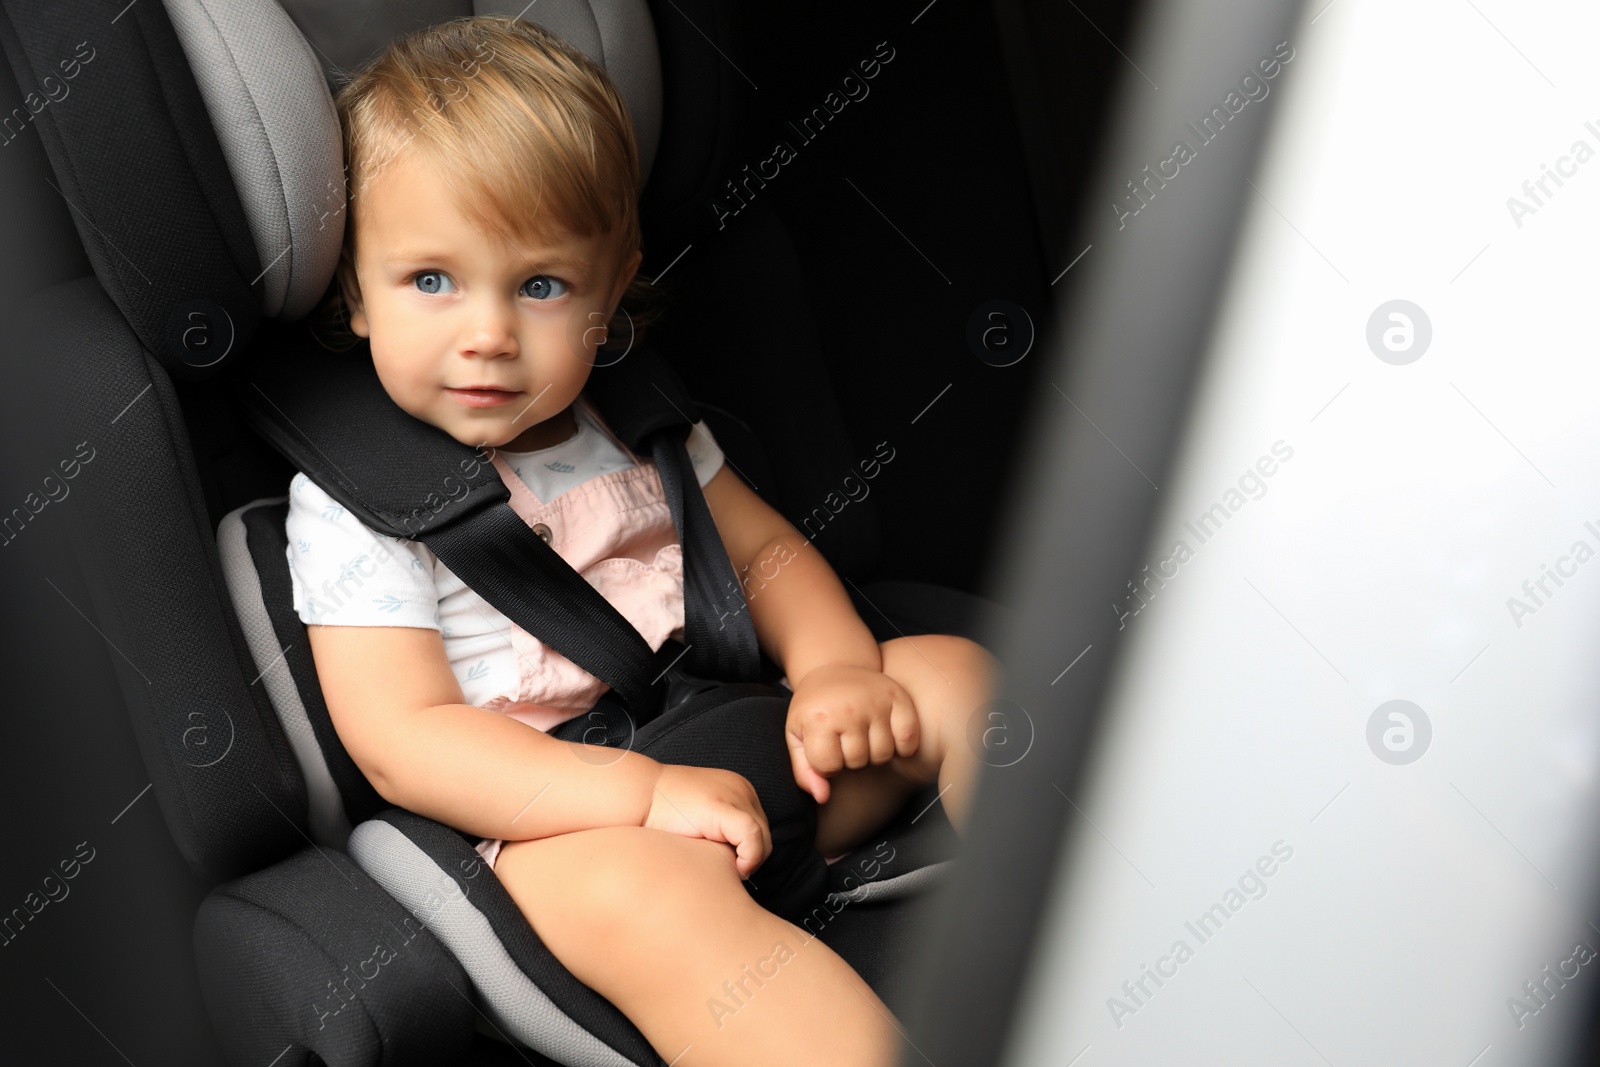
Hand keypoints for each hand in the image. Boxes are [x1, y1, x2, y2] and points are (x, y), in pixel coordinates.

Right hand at [643, 763, 771, 878]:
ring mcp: (735, 795)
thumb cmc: (660, 814)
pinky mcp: (724, 807)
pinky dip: (749, 859)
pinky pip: (753, 838)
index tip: (731, 866)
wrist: (637, 796)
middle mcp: (742, 788)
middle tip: (729, 873)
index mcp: (737, 789)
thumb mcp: (700, 819)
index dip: (749, 852)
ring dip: (749, 862)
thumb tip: (740, 864)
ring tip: (727, 871)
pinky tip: (732, 869)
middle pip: (765, 835)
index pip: (759, 828)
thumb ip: (721, 832)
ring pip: (763, 839)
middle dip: (750, 858)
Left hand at [785, 663, 919, 803]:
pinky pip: (909, 739)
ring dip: (873, 752)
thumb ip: (804, 770)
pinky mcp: (898, 697)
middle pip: (858, 761)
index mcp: (818, 717)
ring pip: (883, 755)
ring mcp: (875, 702)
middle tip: (845, 737)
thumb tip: (822, 797)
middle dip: (850, 757)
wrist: (834, 666)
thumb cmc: (814, 707)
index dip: (826, 763)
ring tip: (864, 735)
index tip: (825, 746)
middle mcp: (848, 708)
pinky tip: (887, 735)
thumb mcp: (796, 735)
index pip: (829, 767)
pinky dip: (901, 745)